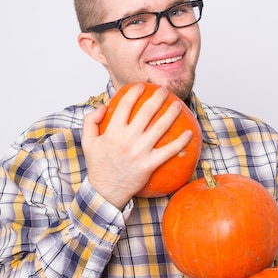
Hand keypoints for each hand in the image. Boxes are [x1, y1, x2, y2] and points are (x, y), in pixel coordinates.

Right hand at [81, 83, 192, 208]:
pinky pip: (169, 151)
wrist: (105, 191)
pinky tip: (189, 133)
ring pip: (160, 128)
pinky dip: (180, 142)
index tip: (141, 86)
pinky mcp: (150, 164)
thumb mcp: (87, 142)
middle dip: (157, 98)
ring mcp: (140, 152)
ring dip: (171, 114)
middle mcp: (127, 140)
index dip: (134, 92)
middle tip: (164, 91)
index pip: (125, 105)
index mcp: (112, 132)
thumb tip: (103, 106)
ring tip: (178, 105)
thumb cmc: (98, 165)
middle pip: (146, 112)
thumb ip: (91, 121)